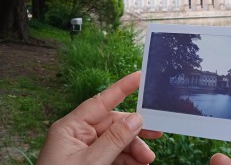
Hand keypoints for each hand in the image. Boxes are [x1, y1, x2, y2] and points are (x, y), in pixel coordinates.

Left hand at [37, 72, 161, 164]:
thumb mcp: (91, 162)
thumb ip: (115, 140)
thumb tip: (136, 118)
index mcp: (71, 128)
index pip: (101, 102)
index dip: (121, 88)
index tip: (139, 77)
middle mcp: (78, 135)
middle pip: (114, 124)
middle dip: (135, 132)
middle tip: (157, 134)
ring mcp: (85, 150)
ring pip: (117, 141)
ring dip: (134, 149)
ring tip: (147, 160)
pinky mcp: (91, 162)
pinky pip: (114, 155)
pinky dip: (128, 160)